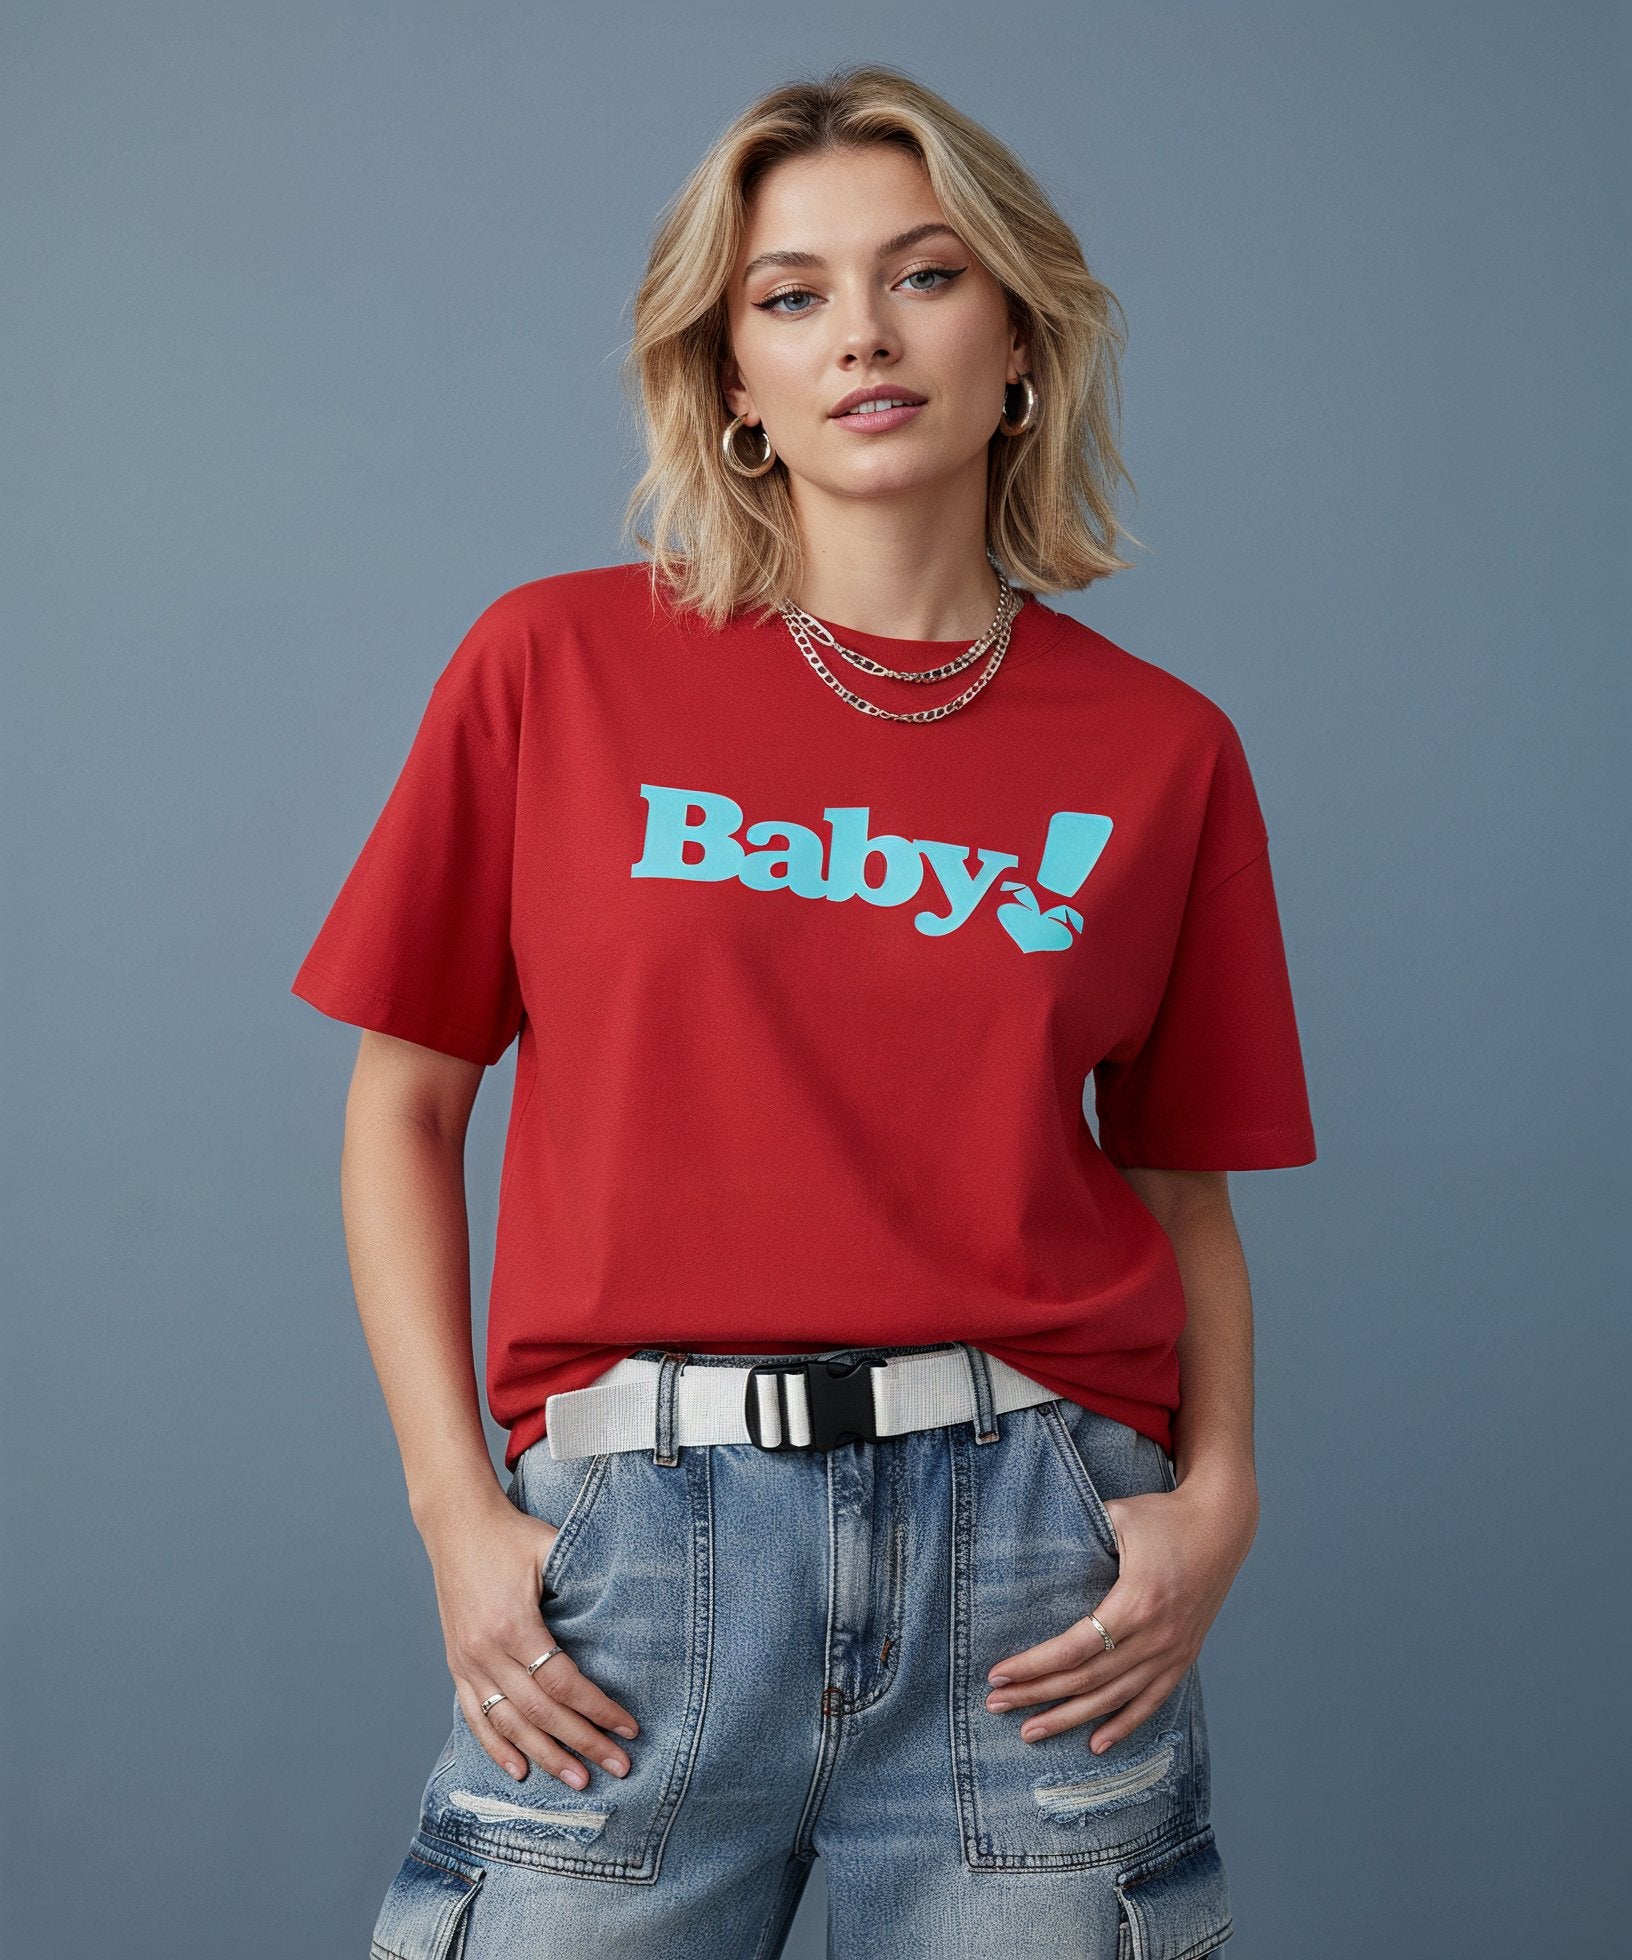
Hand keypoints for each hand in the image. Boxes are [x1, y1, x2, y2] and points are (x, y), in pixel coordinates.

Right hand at [420, 1489, 640, 1790]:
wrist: (456, 1523)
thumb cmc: (511, 1534)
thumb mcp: (551, 1547)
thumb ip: (584, 1576)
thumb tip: (632, 1603)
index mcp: (513, 1624)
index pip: (562, 1682)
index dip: (597, 1708)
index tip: (628, 1726)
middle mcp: (486, 1650)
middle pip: (540, 1712)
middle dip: (582, 1743)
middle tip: (618, 1767)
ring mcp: (467, 1661)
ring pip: (509, 1723)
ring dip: (545, 1756)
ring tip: (578, 1780)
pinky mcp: (456, 1664)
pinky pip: (476, 1715)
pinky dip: (496, 1747)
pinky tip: (520, 1770)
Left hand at [983, 1472, 1258, 1753]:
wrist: (1222, 1526)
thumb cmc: (1164, 1516)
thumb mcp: (1120, 1515)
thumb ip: (1081, 1534)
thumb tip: (1035, 1544)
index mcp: (1136, 1602)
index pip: (1074, 1648)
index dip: (1034, 1665)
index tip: (998, 1673)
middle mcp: (1155, 1636)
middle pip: (1086, 1679)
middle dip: (1037, 1695)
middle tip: (996, 1705)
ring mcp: (1172, 1651)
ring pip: (1113, 1698)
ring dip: (1069, 1718)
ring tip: (1030, 1731)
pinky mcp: (1184, 1657)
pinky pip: (1151, 1701)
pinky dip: (1123, 1725)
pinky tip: (1095, 1744)